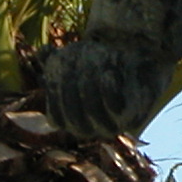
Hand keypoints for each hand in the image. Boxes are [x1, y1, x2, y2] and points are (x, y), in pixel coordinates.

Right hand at [41, 37, 172, 138]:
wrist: (139, 63)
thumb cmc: (101, 64)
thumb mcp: (75, 59)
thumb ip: (55, 59)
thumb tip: (42, 52)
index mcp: (72, 123)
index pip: (55, 118)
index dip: (53, 93)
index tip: (57, 64)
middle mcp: (91, 129)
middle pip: (73, 116)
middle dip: (69, 85)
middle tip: (73, 57)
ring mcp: (113, 125)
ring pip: (93, 111)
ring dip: (88, 84)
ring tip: (91, 59)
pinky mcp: (134, 115)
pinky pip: (116, 107)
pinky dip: (108, 90)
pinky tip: (107, 72)